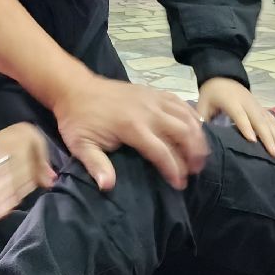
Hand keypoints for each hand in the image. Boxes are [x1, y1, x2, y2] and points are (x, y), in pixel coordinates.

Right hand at [0, 122, 55, 219]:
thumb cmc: (23, 133)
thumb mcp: (37, 142)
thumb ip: (42, 164)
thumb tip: (51, 182)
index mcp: (23, 146)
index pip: (24, 168)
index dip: (24, 185)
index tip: (24, 201)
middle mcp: (7, 151)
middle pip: (8, 175)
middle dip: (8, 195)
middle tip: (8, 213)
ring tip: (0, 213)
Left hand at [51, 75, 206, 191]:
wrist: (75, 88)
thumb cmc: (78, 120)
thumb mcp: (80, 145)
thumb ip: (96, 165)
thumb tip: (107, 186)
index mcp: (132, 127)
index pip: (162, 152)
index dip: (174, 170)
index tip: (179, 184)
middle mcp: (148, 111)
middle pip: (182, 132)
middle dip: (193, 153)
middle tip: (195, 170)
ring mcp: (152, 98)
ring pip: (185, 116)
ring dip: (197, 136)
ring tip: (200, 154)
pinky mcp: (153, 91)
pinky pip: (180, 102)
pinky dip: (191, 115)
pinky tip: (196, 127)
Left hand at [196, 78, 274, 158]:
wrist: (223, 76)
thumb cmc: (211, 93)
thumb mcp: (202, 103)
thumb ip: (201, 119)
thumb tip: (199, 137)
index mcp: (231, 102)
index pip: (239, 115)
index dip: (245, 127)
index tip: (252, 141)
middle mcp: (248, 104)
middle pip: (259, 121)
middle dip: (268, 138)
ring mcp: (257, 106)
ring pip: (270, 122)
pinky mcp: (262, 109)